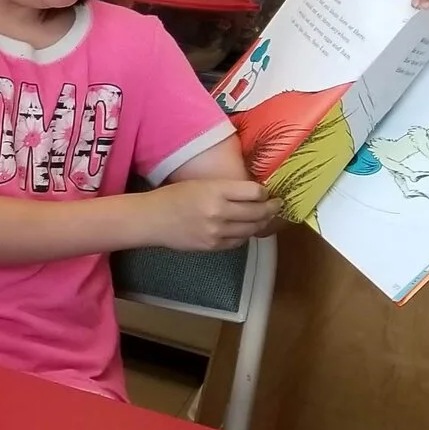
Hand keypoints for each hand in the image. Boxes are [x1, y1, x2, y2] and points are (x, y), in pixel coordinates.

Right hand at [143, 179, 277, 250]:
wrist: (152, 219)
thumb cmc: (174, 196)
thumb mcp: (201, 183)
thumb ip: (227, 188)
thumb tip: (255, 193)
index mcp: (216, 190)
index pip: (254, 192)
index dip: (265, 192)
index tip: (267, 192)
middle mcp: (219, 211)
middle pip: (258, 211)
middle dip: (272, 208)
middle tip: (277, 205)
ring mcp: (217, 231)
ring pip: (252, 228)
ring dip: (262, 223)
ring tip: (265, 217)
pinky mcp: (213, 246)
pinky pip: (239, 241)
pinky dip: (245, 234)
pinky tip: (244, 229)